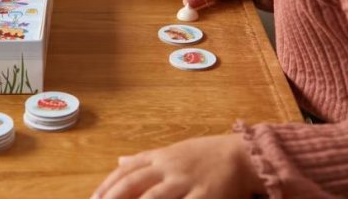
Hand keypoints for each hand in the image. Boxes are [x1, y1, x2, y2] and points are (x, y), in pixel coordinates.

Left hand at [92, 134, 262, 198]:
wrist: (239, 155)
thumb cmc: (204, 154)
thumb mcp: (172, 152)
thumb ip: (146, 158)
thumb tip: (119, 160)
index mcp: (160, 157)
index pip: (127, 170)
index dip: (108, 185)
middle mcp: (170, 167)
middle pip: (135, 183)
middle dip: (114, 197)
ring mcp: (186, 182)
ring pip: (155, 197)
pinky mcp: (205, 196)